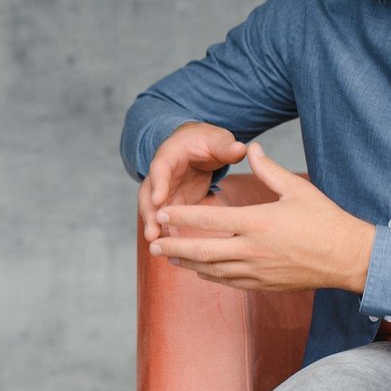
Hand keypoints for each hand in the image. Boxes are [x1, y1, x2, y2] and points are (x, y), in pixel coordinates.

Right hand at [139, 122, 250, 242]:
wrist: (196, 147)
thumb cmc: (205, 141)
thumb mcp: (216, 139)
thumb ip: (226, 146)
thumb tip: (241, 149)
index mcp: (170, 154)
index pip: (160, 168)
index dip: (158, 184)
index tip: (159, 200)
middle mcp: (161, 175)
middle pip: (149, 194)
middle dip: (149, 214)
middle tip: (152, 234)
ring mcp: (164, 191)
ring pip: (154, 211)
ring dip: (154, 228)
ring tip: (157, 248)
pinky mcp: (171, 203)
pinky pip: (166, 220)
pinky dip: (166, 234)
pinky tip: (171, 252)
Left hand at [150, 144, 375, 293]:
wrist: (347, 258)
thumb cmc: (325, 219)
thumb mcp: (296, 188)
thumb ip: (268, 170)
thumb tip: (252, 147)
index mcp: (257, 222)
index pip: (209, 220)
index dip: (182, 217)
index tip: (162, 214)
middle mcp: (252, 249)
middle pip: (202, 250)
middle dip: (174, 246)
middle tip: (153, 243)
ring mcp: (257, 270)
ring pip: (212, 270)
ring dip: (187, 263)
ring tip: (168, 257)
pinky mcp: (264, 284)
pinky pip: (229, 282)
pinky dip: (210, 276)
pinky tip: (199, 271)